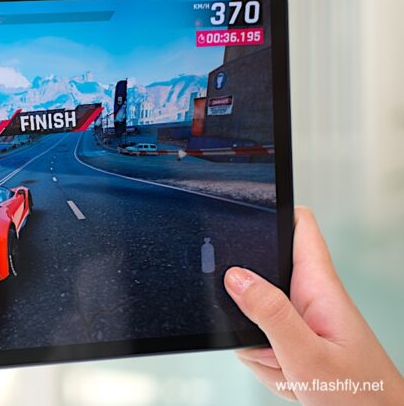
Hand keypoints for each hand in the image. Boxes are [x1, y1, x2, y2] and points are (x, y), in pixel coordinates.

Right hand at [225, 207, 403, 404]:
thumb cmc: (358, 396)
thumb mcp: (306, 355)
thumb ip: (269, 314)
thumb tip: (236, 276)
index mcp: (320, 287)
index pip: (300, 227)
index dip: (273, 210)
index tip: (242, 207)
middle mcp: (310, 298)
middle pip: (258, 277)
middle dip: (245, 308)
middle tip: (265, 339)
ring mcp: (301, 320)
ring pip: (252, 315)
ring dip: (257, 345)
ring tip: (285, 366)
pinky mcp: (295, 341)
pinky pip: (259, 342)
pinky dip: (264, 363)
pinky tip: (286, 376)